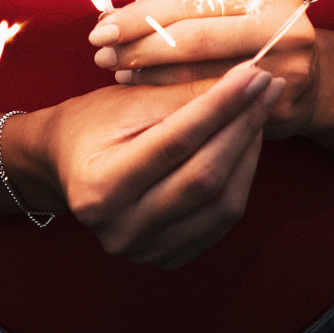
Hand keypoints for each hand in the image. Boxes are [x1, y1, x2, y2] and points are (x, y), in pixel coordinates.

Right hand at [27, 62, 283, 268]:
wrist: (65, 165)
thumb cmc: (94, 122)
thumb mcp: (129, 99)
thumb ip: (184, 94)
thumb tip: (246, 79)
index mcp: (101, 186)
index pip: (176, 142)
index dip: (221, 106)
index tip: (254, 74)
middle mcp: (121, 229)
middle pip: (204, 177)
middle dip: (243, 126)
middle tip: (268, 86)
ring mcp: (145, 251)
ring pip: (222, 205)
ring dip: (249, 154)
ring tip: (259, 112)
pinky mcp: (167, 258)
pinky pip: (220, 221)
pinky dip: (240, 180)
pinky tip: (245, 146)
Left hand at [87, 0, 319, 139]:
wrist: (311, 77)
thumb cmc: (253, 30)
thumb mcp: (232, 4)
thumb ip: (185, 6)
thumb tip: (111, 17)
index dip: (143, 14)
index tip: (103, 26)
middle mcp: (287, 22)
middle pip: (195, 37)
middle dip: (140, 46)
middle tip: (101, 53)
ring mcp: (288, 66)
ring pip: (199, 73)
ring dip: (150, 73)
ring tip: (118, 70)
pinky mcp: (277, 105)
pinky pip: (211, 103)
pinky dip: (171, 97)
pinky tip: (145, 92)